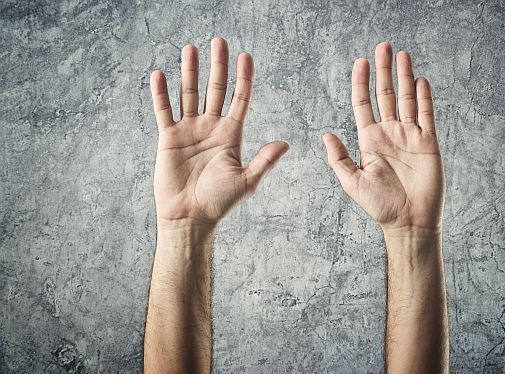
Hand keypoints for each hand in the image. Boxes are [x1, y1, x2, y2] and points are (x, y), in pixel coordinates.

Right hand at [150, 38, 288, 228]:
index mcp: (231, 135)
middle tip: (219, 41)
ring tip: (190, 48)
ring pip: (190, 94)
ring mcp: (189, 131)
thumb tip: (286, 143)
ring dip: (190, 72)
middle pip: (216, 90)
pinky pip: (164, 111)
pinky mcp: (169, 138)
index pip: (240, 99)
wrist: (190, 217)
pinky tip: (160, 75)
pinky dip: (162, 93)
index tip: (246, 56)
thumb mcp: (247, 181)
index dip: (243, 78)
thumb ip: (264, 160)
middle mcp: (211, 128)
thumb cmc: (220, 202)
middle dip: (218, 65)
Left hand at [323, 42, 443, 231]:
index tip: (359, 62)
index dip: (361, 83)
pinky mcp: (429, 143)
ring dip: (404, 77)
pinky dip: (423, 97)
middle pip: (385, 95)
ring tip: (402, 54)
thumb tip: (326, 135)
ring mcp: (410, 136)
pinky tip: (420, 80)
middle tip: (382, 47)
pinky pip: (426, 115)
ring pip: (406, 99)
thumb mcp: (351, 182)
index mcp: (369, 140)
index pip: (363, 104)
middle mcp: (389, 133)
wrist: (408, 222)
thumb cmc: (379, 206)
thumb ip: (338, 158)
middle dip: (383, 71)